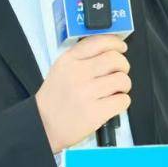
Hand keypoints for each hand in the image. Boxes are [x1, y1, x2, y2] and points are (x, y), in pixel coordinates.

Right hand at [34, 34, 130, 152]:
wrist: (44, 125)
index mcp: (69, 60)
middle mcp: (78, 74)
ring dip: (124, 85)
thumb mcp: (61, 69)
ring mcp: (86, 93)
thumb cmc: (54, 99)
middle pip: (115, 59)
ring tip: (116, 90)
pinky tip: (113, 103)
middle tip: (120, 72)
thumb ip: (82, 57)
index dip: (116, 43)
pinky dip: (122, 101)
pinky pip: (123, 100)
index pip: (99, 42)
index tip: (121, 47)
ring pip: (122, 80)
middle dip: (123, 66)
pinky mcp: (95, 113)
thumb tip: (109, 49)